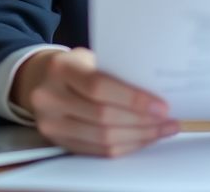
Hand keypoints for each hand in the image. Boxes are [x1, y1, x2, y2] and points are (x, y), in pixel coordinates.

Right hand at [12, 47, 179, 156]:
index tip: (161, 106)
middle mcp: (50, 97)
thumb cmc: (75, 66)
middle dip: (142, 121)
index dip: (133, 99)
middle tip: (167, 120)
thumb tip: (156, 90)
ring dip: (138, 137)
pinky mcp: (59, 141)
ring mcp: (51, 123)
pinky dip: (125, 146)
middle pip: (103, 117)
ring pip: (102, 138)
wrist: (42, 79)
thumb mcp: (90, 57)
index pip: (99, 87)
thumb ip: (116, 71)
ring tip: (161, 130)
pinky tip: (142, 138)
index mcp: (61, 69)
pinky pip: (98, 151)